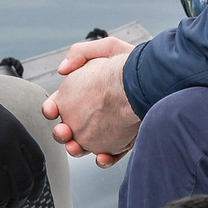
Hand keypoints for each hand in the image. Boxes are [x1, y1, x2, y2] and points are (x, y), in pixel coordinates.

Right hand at [0, 31, 45, 207]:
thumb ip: (12, 137)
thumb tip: (19, 160)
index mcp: (16, 133)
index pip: (37, 167)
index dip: (35, 185)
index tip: (30, 194)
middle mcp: (6, 151)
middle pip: (21, 188)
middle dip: (16, 200)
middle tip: (7, 204)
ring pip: (1, 200)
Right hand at [43, 39, 141, 166]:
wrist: (157, 86)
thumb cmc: (136, 66)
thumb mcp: (109, 49)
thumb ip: (80, 52)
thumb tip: (62, 69)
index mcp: (85, 93)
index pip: (60, 103)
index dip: (51, 108)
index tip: (52, 109)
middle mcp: (93, 113)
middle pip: (68, 128)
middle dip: (61, 133)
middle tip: (64, 132)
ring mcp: (106, 129)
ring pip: (84, 145)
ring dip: (76, 148)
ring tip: (77, 148)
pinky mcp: (122, 143)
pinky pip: (108, 156)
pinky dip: (103, 159)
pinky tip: (103, 155)